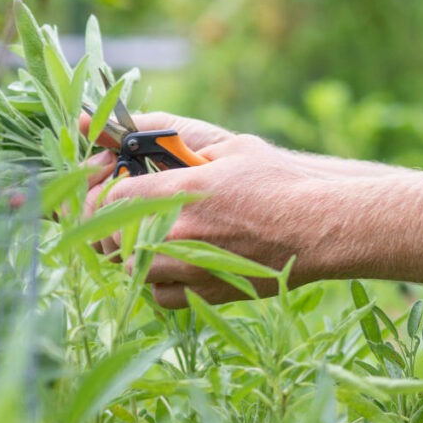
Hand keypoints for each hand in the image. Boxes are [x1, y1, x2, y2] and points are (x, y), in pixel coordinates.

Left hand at [84, 117, 319, 307]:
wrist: (318, 227)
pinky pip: (160, 295)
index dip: (104, 195)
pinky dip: (159, 282)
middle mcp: (179, 231)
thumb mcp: (229, 147)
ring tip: (152, 238)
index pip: (111, 199)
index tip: (114, 190)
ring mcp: (192, 266)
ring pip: (133, 270)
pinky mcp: (207, 292)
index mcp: (181, 189)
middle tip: (128, 215)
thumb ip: (172, 139)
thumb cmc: (278, 182)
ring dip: (134, 255)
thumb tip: (117, 127)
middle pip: (114, 238)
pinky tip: (175, 263)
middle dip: (114, 226)